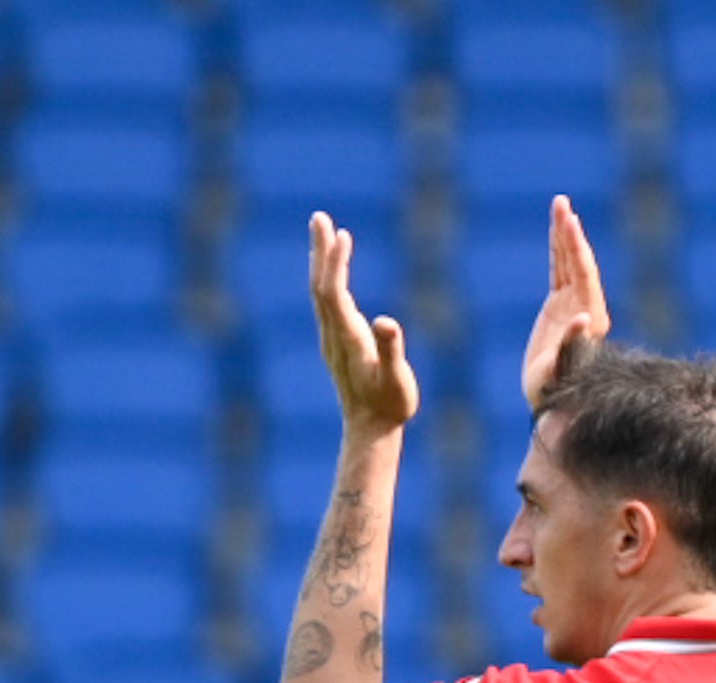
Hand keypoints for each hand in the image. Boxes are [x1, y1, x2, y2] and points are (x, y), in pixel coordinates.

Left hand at [309, 211, 418, 435]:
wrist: (370, 432)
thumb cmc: (390, 406)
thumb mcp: (396, 380)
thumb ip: (392, 350)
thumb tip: (387, 323)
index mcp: (348, 339)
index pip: (334, 293)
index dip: (336, 264)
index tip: (342, 234)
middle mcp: (334, 335)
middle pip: (320, 285)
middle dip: (321, 250)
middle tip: (319, 216)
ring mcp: (332, 338)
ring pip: (320, 291)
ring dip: (321, 259)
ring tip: (323, 229)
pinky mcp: (337, 341)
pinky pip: (327, 301)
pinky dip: (328, 276)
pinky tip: (332, 266)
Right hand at [518, 195, 611, 411]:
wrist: (553, 402)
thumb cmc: (557, 391)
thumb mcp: (564, 370)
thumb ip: (574, 345)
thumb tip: (583, 319)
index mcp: (591, 318)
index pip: (584, 275)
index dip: (576, 249)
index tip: (569, 224)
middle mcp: (586, 307)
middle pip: (578, 262)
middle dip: (569, 233)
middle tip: (561, 204)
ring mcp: (573, 304)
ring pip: (569, 261)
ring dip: (564, 235)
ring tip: (559, 205)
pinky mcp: (560, 306)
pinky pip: (559, 270)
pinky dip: (557, 249)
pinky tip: (556, 229)